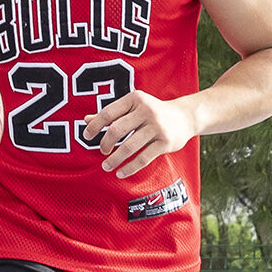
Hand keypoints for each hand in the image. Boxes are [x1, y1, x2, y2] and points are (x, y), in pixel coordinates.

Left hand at [81, 91, 197, 178]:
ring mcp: (157, 127)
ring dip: (114, 159)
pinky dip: (129, 168)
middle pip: (117, 130)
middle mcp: (146, 110)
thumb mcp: (133, 107)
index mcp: (135, 99)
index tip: (87, 136)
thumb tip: (86, 120)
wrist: (185, 117)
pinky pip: (143, 158)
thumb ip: (112, 114)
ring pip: (129, 147)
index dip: (95, 126)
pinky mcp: (165, 143)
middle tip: (102, 151)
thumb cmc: (153, 113)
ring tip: (106, 166)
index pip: (109, 113)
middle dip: (105, 143)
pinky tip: (121, 173)